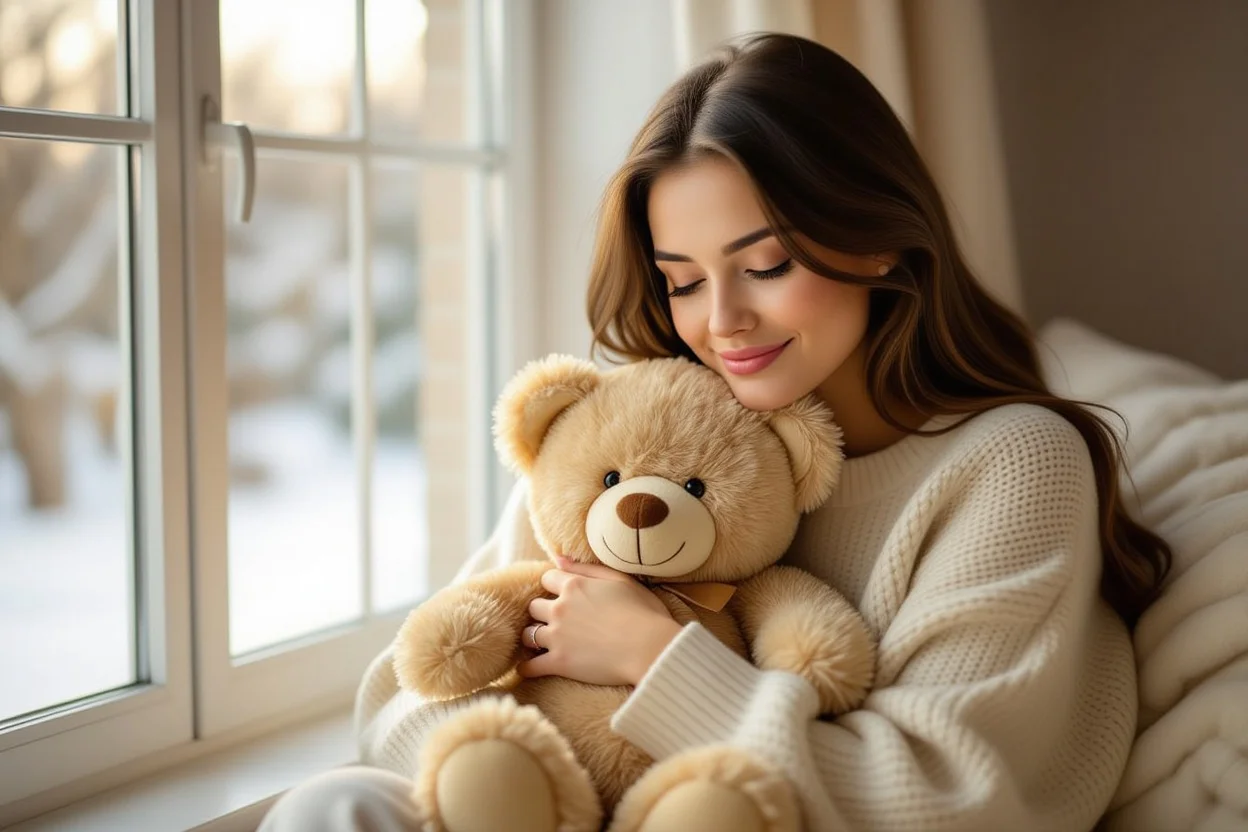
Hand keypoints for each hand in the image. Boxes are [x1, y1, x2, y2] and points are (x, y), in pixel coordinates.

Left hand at [518, 557, 683, 686]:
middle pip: (533, 606)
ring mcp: (557, 636)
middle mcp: (560, 608)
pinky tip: (528, 669)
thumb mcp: (620, 580)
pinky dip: (526, 668)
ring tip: (542, 644)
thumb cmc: (644, 612)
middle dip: (542, 612)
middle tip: (554, 620)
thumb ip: (587, 568)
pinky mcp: (559, 662)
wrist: (650, 648)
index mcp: (574, 585)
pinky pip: (530, 666)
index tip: (561, 595)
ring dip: (533, 637)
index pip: (547, 578)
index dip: (554, 586)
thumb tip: (558, 558)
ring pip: (528, 634)